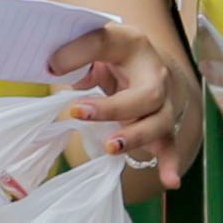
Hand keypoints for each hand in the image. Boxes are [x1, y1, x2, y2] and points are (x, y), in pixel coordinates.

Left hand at [50, 11, 198, 193]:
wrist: (142, 60)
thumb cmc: (107, 53)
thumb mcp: (88, 44)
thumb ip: (72, 53)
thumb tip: (53, 67)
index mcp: (131, 43)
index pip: (106, 42)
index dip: (80, 53)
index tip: (52, 67)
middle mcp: (155, 72)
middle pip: (147, 94)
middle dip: (114, 108)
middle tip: (78, 113)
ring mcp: (164, 100)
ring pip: (159, 121)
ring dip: (136, 136)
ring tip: (110, 147)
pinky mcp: (163, 122)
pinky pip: (169, 144)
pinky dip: (169, 162)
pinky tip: (169, 180)